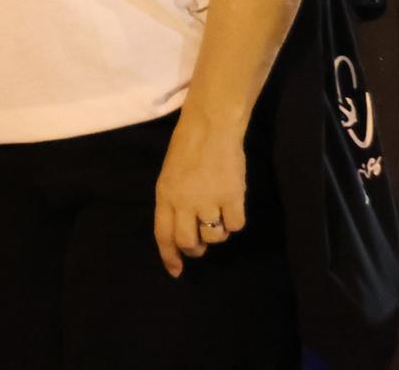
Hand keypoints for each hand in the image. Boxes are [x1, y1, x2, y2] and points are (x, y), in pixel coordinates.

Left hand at [154, 113, 248, 276]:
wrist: (211, 128)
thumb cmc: (187, 148)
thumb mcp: (169, 176)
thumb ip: (174, 203)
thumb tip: (184, 232)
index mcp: (165, 195)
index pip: (163, 235)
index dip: (169, 257)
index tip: (176, 271)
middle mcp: (184, 202)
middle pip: (188, 242)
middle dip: (195, 249)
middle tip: (201, 243)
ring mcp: (208, 200)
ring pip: (214, 237)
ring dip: (217, 233)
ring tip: (217, 215)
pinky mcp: (232, 197)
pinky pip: (235, 226)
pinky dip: (234, 221)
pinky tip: (232, 206)